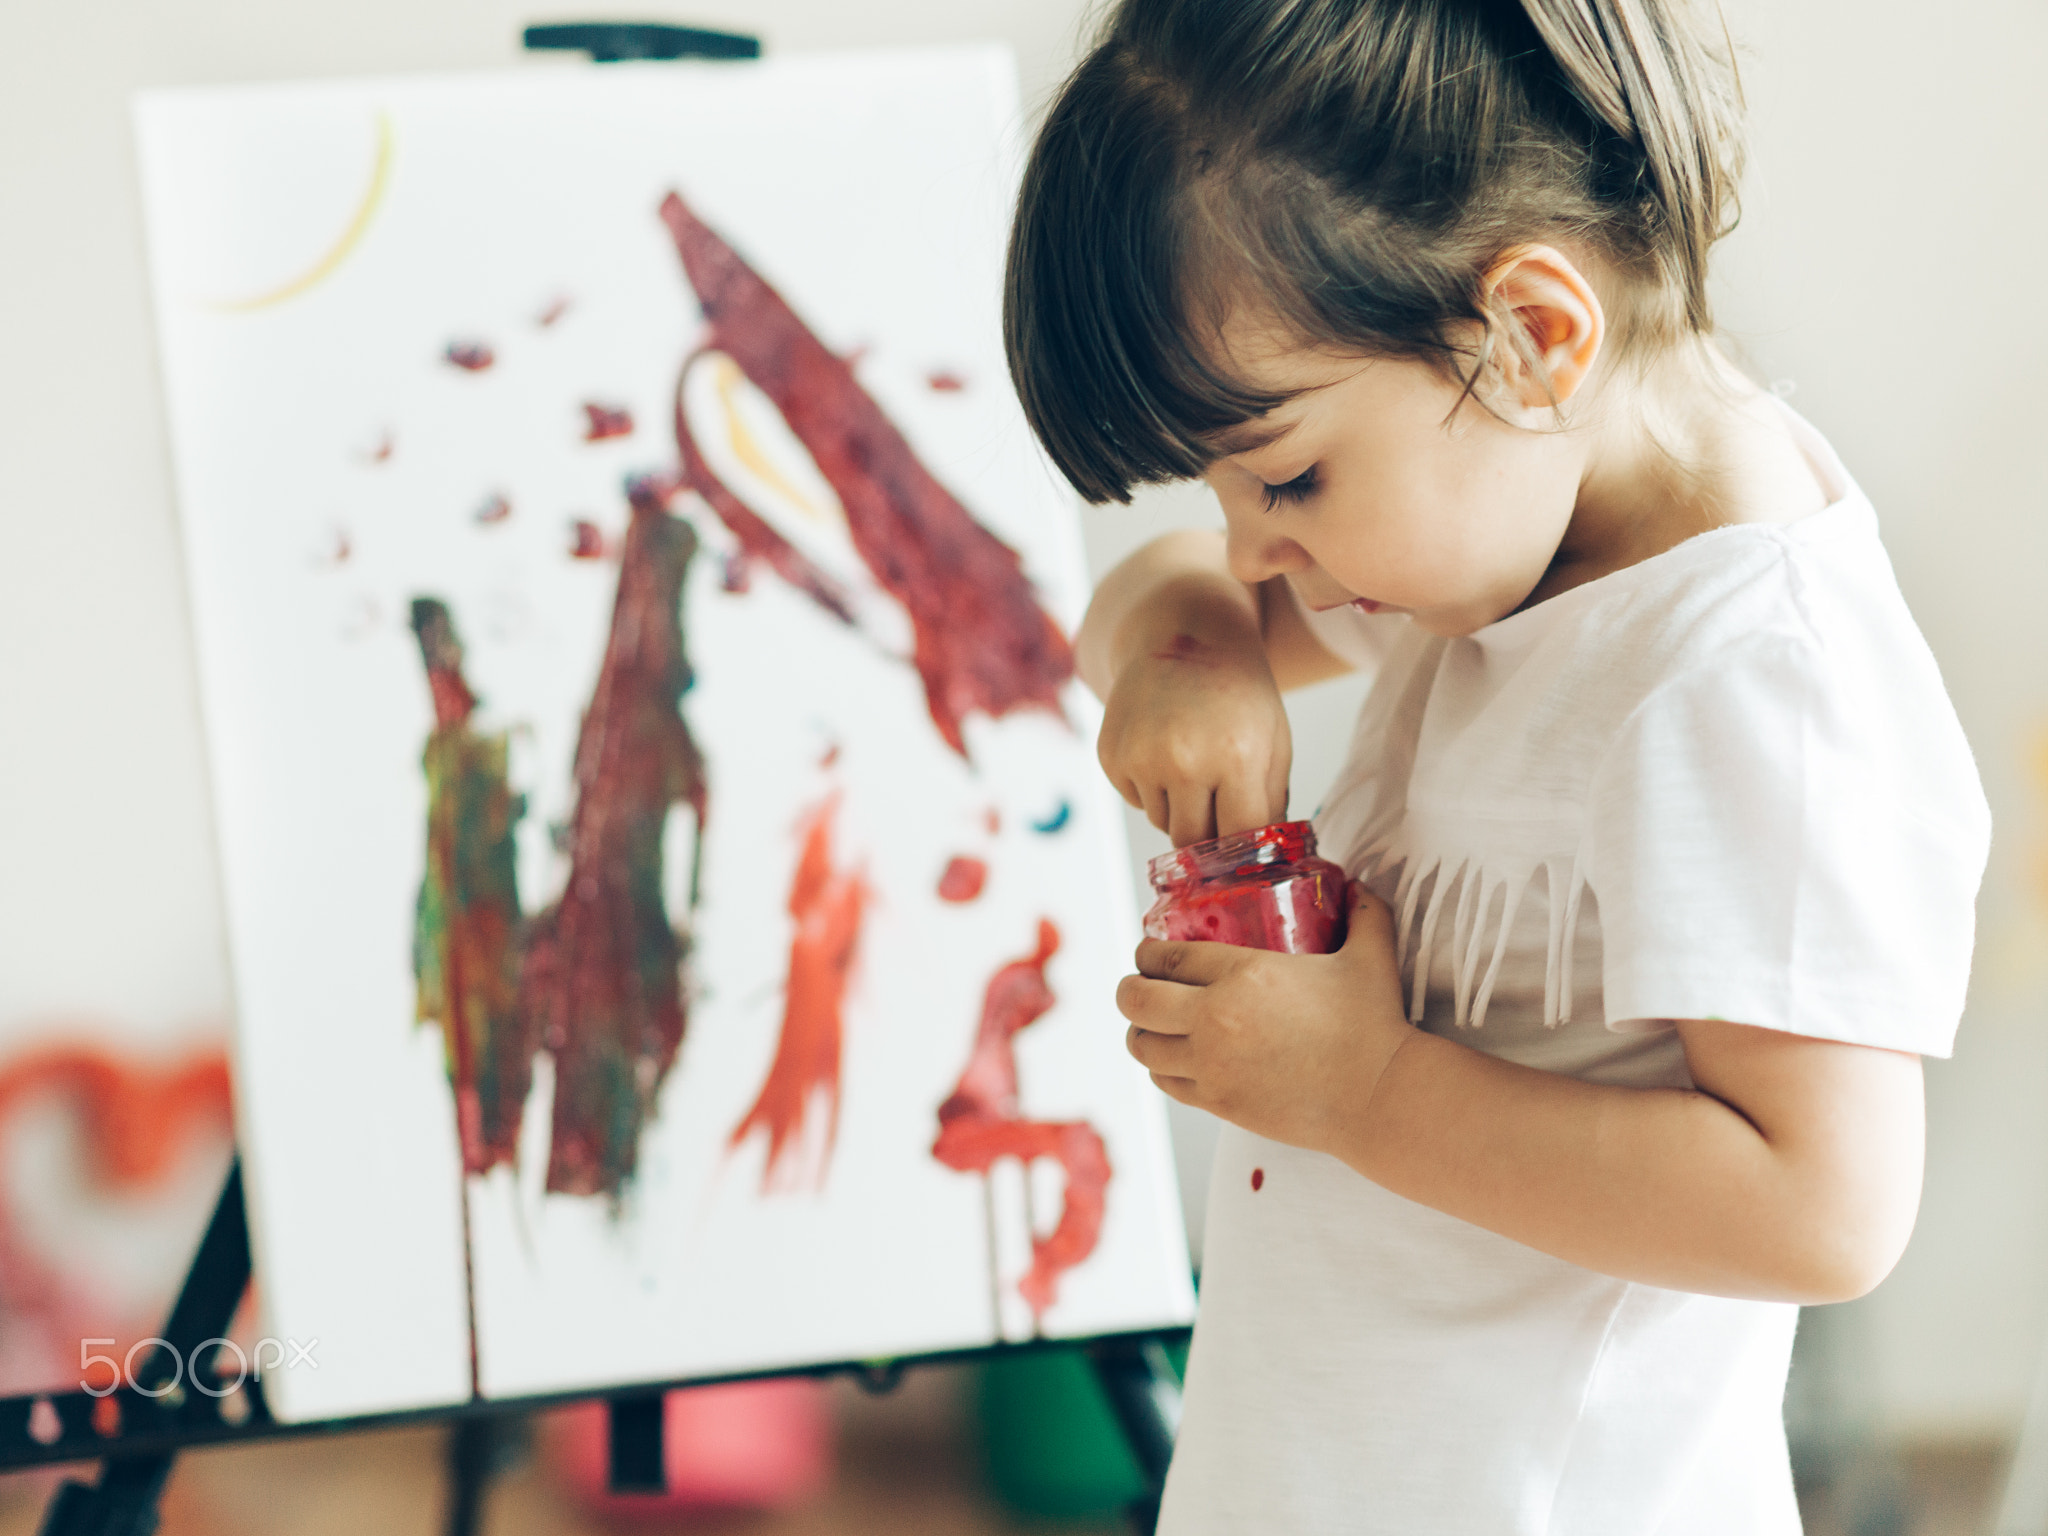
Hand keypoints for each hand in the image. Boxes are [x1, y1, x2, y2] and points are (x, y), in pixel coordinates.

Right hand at [1097, 628, 1290, 847]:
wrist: (1184, 636)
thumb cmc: (1239, 694)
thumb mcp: (1274, 742)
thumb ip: (1270, 805)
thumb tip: (1259, 864)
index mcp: (1236, 756)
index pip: (1239, 838)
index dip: (1245, 848)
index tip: (1248, 848)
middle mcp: (1184, 759)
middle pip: (1194, 840)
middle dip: (1210, 831)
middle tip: (1220, 800)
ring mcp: (1141, 757)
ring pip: (1163, 823)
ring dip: (1180, 807)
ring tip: (1193, 761)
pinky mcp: (1111, 756)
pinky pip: (1137, 800)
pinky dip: (1152, 788)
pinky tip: (1165, 748)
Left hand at [1115, 885, 1412, 1153]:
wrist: (1380, 1096)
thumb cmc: (1374, 1025)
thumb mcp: (1371, 955)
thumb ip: (1363, 912)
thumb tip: (1358, 884)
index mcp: (1245, 973)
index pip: (1167, 956)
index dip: (1147, 952)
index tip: (1148, 951)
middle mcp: (1216, 1018)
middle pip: (1136, 999)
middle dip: (1131, 989)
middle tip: (1139, 985)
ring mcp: (1212, 1064)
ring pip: (1143, 1044)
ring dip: (1141, 1030)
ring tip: (1152, 1023)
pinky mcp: (1218, 1102)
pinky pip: (1165, 1082)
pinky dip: (1161, 1067)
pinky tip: (1174, 1058)